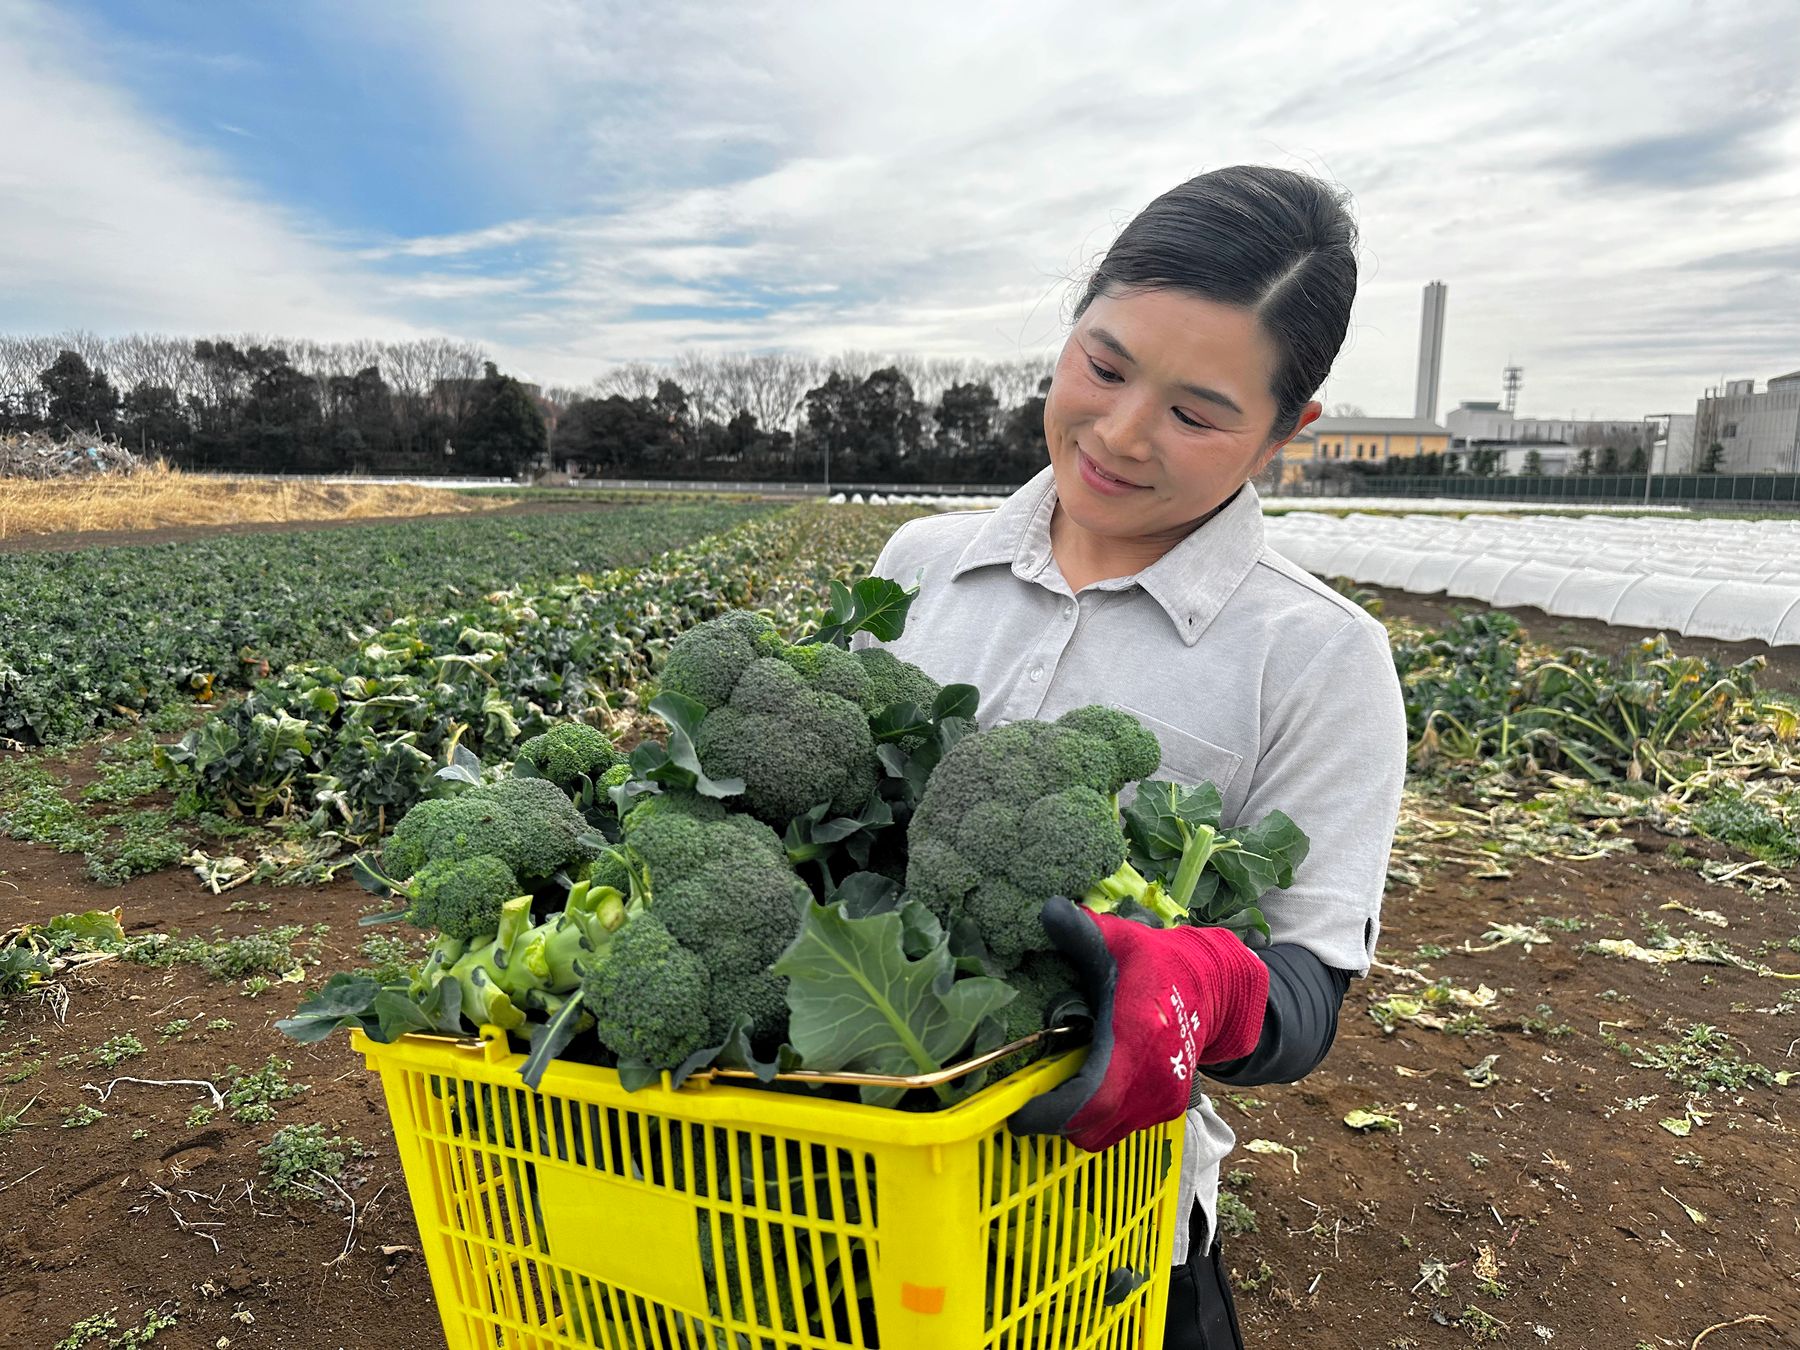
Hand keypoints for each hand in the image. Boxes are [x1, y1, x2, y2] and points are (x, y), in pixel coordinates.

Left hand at [1009, 897, 1269, 1151]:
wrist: (1215, 988)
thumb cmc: (1160, 963)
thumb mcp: (1122, 940)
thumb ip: (1083, 931)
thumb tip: (1047, 910)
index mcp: (1138, 1038)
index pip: (1092, 1098)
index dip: (1052, 1113)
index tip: (1017, 1112)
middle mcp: (1153, 1080)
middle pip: (1091, 1128)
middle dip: (1054, 1121)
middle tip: (1025, 1098)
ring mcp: (1163, 1099)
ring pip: (1104, 1134)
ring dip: (1075, 1122)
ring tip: (1051, 1092)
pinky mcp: (1167, 1108)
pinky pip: (1120, 1128)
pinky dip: (1096, 1119)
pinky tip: (1081, 1089)